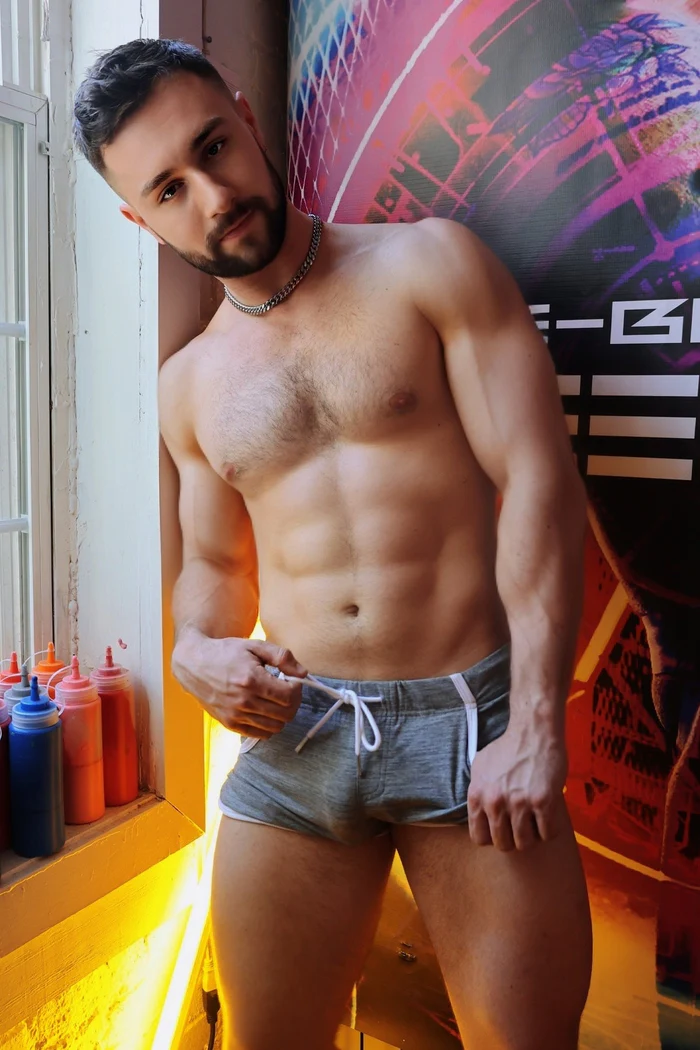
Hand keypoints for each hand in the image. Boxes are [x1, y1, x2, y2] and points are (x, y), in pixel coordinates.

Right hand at [172, 628, 306, 737]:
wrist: (193, 664)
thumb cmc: (226, 652)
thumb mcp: (255, 646)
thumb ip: (282, 656)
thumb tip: (303, 673)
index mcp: (251, 680)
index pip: (289, 696)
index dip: (297, 688)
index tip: (292, 680)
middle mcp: (243, 701)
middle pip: (285, 714)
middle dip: (293, 702)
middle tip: (287, 690)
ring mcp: (235, 715)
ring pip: (275, 727)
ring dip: (282, 714)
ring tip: (275, 699)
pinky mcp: (229, 724)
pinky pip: (260, 734)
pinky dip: (269, 725)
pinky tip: (265, 710)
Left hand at [467, 718, 567, 850]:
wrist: (533, 731)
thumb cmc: (507, 747)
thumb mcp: (480, 767)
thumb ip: (478, 792)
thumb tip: (479, 815)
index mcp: (477, 795)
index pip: (479, 838)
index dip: (493, 837)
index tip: (503, 829)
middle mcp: (495, 802)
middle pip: (503, 844)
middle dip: (514, 838)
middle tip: (522, 825)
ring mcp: (519, 803)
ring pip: (525, 843)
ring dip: (533, 836)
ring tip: (536, 821)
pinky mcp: (543, 801)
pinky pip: (547, 834)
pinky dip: (550, 829)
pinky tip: (549, 816)